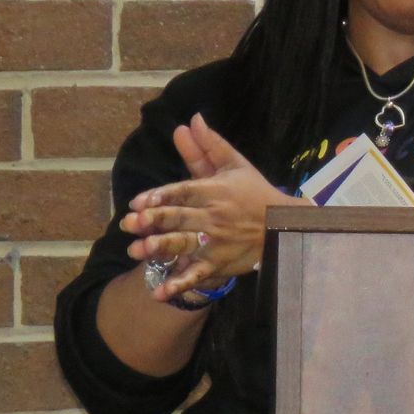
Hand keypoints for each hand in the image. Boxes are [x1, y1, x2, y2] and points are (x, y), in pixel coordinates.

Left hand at [120, 113, 297, 299]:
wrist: (284, 226)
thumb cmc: (254, 192)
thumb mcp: (235, 165)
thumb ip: (209, 145)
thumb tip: (191, 120)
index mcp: (215, 191)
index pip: (184, 192)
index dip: (160, 197)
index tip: (137, 202)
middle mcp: (214, 216)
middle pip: (180, 218)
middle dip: (153, 222)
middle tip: (129, 224)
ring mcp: (216, 242)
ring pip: (185, 245)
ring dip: (161, 249)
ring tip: (137, 251)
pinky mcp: (220, 263)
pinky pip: (198, 275)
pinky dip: (179, 285)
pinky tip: (159, 293)